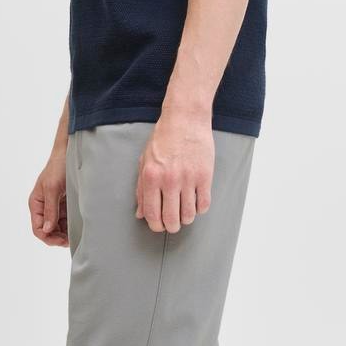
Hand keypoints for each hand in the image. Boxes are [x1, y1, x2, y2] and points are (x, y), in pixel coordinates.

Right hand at [29, 152, 68, 246]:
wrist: (71, 153)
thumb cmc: (58, 167)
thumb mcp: (53, 189)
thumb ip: (50, 210)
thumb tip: (47, 229)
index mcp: (36, 204)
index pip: (37, 228)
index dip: (49, 238)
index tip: (62, 241)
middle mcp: (44, 207)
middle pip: (48, 231)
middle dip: (58, 238)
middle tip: (72, 240)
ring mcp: (55, 206)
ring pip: (58, 228)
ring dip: (66, 233)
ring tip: (77, 234)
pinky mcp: (65, 204)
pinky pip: (66, 220)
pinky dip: (71, 225)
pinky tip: (79, 226)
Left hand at [136, 113, 213, 232]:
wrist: (185, 119)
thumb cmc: (163, 139)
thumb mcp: (145, 161)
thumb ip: (141, 189)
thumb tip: (140, 213)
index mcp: (150, 177)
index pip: (152, 214)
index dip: (156, 226)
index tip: (160, 226)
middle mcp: (168, 180)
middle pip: (171, 219)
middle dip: (172, 226)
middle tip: (173, 224)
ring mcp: (188, 178)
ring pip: (188, 215)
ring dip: (186, 218)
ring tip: (185, 213)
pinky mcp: (205, 176)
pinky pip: (204, 204)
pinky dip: (200, 209)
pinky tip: (196, 203)